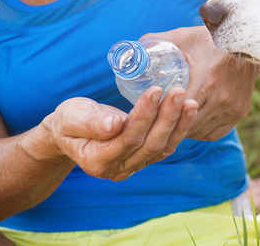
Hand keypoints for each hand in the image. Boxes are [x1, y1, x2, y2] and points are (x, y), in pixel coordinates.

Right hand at [42, 90, 197, 180]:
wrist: (70, 133)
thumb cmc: (69, 121)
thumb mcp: (71, 117)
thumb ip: (90, 122)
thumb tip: (115, 125)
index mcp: (97, 160)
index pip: (128, 139)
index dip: (144, 116)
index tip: (155, 90)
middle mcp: (117, 169)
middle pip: (149, 145)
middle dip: (167, 118)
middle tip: (177, 92)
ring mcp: (132, 167)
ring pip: (161, 148)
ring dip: (178, 125)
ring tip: (189, 102)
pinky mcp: (143, 159)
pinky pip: (165, 147)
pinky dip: (178, 129)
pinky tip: (188, 111)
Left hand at [150, 26, 259, 139]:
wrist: (247, 40)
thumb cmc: (210, 37)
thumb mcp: (182, 37)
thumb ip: (154, 43)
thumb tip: (128, 54)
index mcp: (206, 83)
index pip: (177, 112)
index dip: (160, 115)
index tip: (147, 111)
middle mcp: (221, 100)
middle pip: (186, 125)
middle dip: (169, 124)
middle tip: (154, 118)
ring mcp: (232, 109)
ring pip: (200, 131)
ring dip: (183, 129)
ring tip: (169, 119)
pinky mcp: (239, 113)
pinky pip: (213, 132)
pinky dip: (200, 129)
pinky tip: (188, 121)